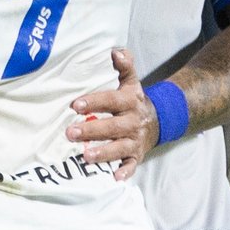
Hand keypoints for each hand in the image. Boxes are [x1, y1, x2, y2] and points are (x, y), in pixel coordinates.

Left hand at [67, 48, 158, 181]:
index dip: (94, 102)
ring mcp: (135, 140)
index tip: (75, 105)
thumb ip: (125, 66)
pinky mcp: (136, 156)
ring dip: (103, 152)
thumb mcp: (131, 82)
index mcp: (130, 102)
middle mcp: (133, 121)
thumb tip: (116, 51)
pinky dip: (124, 172)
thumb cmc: (133, 101)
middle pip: (112, 127)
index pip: (111, 101)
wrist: (158, 121)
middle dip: (92, 130)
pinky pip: (131, 165)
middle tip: (70, 133)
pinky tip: (114, 178)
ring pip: (119, 148)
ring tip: (85, 156)